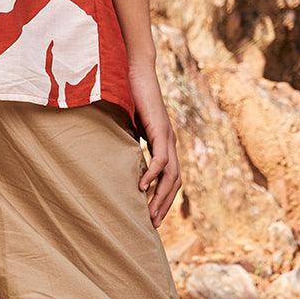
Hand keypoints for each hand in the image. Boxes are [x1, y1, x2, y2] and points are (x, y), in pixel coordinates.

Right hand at [128, 58, 181, 228]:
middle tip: (152, 225)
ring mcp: (168, 137)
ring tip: (148, 214)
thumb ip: (133, 144)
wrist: (139, 73)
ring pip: (171, 175)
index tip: (153, 217)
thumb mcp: (132, 128)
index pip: (172, 180)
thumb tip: (124, 160)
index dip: (164, 199)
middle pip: (175, 184)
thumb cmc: (134, 97)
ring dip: (160, 197)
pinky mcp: (160, 129)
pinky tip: (142, 187)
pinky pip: (160, 158)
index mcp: (166, 145)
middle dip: (164, 205)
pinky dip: (153, 175)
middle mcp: (172, 144)